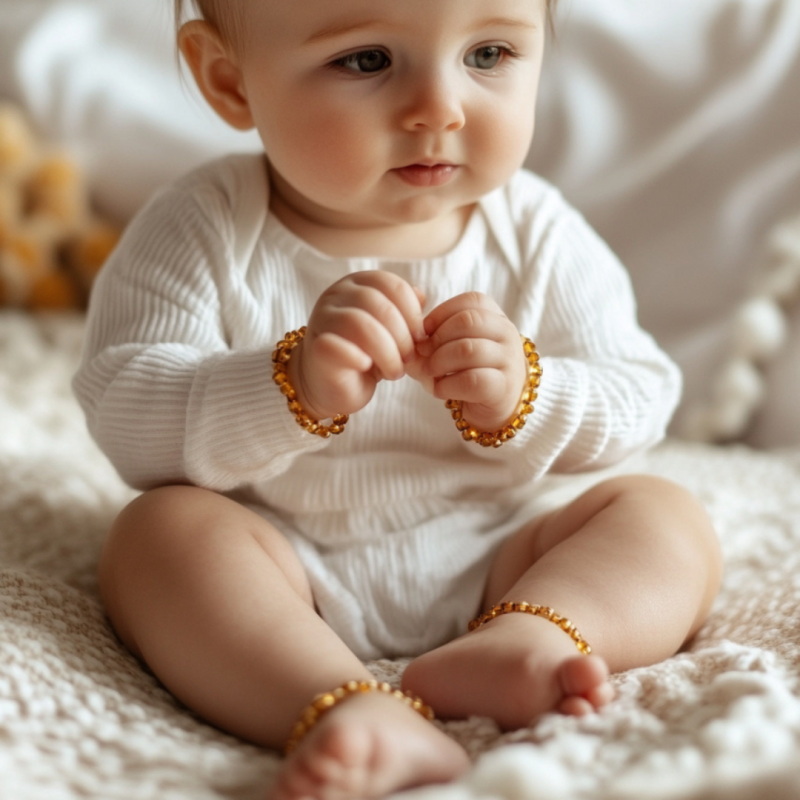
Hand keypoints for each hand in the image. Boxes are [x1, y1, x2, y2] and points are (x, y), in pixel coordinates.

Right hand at [288, 271, 425, 419]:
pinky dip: (357, 357)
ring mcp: (322, 319)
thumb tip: (421, 296)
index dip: (412, 312)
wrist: (332, 386)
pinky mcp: (315, 348)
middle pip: (377, 303)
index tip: (421, 337)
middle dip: (402, 335)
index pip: (390, 284)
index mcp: (357, 284)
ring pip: (359, 323)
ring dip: (386, 351)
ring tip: (394, 371)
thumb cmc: (365, 355)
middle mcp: (336, 295)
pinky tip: (367, 368)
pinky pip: (335, 346)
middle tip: (409, 359)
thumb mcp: (391, 330)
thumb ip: (403, 311)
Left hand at [412, 292, 527, 431]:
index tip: (424, 332)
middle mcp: (507, 334)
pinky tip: (440, 390)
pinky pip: (471, 380)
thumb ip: (426, 339)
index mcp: (495, 317)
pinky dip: (447, 385)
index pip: (470, 302)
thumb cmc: (467, 370)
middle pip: (468, 321)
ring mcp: (508, 360)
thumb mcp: (447, 348)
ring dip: (439, 362)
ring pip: (468, 350)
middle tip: (423, 353)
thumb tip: (407, 337)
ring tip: (430, 372)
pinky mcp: (503, 387)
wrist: (495, 404)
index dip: (441, 314)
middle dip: (437, 338)